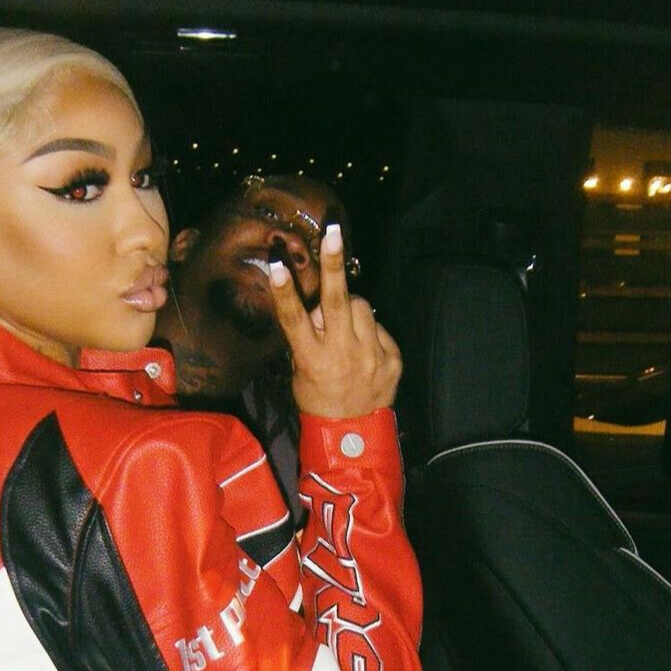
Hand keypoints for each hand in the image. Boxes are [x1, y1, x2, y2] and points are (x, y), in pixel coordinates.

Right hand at [268, 223, 401, 418]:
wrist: (352, 435)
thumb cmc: (317, 399)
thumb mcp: (301, 371)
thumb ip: (308, 338)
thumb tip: (317, 306)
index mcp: (313, 361)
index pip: (295, 320)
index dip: (285, 292)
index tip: (277, 266)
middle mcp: (343, 356)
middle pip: (338, 302)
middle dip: (333, 266)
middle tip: (333, 234)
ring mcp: (371, 357)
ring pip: (362, 307)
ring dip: (351, 307)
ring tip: (345, 328)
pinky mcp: (393, 359)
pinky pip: (379, 328)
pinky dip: (369, 332)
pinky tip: (363, 349)